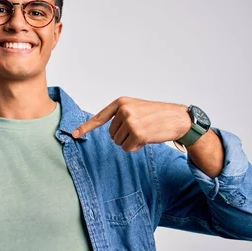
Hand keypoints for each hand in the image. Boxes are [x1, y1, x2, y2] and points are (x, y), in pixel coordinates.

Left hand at [71, 96, 190, 151]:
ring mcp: (130, 121)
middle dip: (123, 136)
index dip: (85, 127)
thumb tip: (111, 132)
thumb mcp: (136, 108)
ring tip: (144, 132)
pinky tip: (147, 139)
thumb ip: (121, 116)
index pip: (100, 117)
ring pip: (118, 142)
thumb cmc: (157, 115)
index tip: (73, 134)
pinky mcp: (137, 133)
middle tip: (139, 129)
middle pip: (111, 134)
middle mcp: (124, 110)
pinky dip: (136, 147)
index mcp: (121, 102)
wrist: (177, 118)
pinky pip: (127, 148)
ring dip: (130, 142)